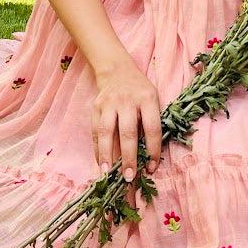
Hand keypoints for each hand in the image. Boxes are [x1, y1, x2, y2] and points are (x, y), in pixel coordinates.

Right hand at [91, 62, 161, 182]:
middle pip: (127, 132)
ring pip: (106, 132)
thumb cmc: (140, 91)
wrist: (117, 70)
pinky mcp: (96, 107)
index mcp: (147, 99)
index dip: (153, 150)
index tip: (151, 168)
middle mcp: (127, 100)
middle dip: (128, 157)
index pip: (152, 128)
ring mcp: (109, 103)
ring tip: (107, 173)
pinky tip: (100, 163)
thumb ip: (149, 124)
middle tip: (128, 177)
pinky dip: (97, 149)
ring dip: (106, 154)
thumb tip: (145, 158)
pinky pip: (95, 131)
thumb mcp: (152, 100)